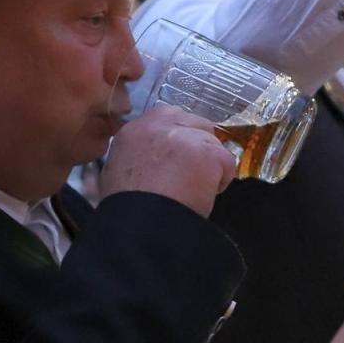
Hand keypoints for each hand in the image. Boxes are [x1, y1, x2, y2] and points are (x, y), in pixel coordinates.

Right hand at [99, 106, 237, 216]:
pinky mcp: (208, 153)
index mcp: (134, 131)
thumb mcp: (116, 174)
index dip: (179, 135)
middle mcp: (159, 126)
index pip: (166, 116)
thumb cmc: (126, 210)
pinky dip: (221, 180)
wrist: (139, 227)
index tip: (180, 155)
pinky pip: (227, 162)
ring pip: (212, 143)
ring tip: (193, 191)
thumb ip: (136, 156)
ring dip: (209, 165)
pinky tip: (204, 196)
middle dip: (198, 145)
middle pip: (195, 123)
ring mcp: (186, 137)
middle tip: (193, 172)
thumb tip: (149, 160)